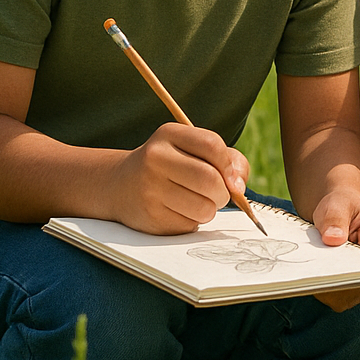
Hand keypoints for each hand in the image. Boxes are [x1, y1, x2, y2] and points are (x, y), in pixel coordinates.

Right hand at [110, 122, 250, 234]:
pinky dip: (193, 221)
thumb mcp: (194, 150)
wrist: (121, 185)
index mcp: (169, 134)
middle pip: (209, 179)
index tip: (231, 177)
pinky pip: (189, 225)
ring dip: (210, 209)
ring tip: (197, 202)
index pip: (211, 144)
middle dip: (224, 192)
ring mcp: (149, 188)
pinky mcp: (150, 217)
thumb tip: (239, 187)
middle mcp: (155, 158)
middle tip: (219, 194)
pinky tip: (178, 211)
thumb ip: (228, 160)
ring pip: (203, 207)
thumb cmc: (172, 165)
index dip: (229, 164)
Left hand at [311, 188, 359, 310]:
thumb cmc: (340, 206)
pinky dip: (324, 292)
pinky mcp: (348, 282)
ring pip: (350, 296)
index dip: (358, 272)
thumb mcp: (337, 205)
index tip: (336, 271)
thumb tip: (333, 239)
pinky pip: (338, 296)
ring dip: (330, 292)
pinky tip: (310, 282)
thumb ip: (335, 219)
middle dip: (341, 286)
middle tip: (317, 279)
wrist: (338, 210)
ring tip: (311, 280)